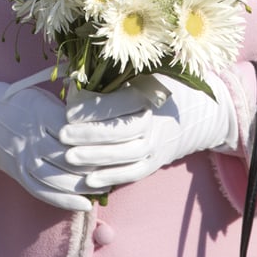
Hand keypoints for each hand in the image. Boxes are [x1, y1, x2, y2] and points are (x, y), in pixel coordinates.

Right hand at [0, 75, 107, 210]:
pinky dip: (64, 200)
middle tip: (119, 169)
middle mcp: (30, 137)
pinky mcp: (18, 174)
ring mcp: (23, 158)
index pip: (74, 132)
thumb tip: (104, 119)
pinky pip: (42, 191)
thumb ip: (70, 110)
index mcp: (40, 113)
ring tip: (107, 187)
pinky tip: (85, 204)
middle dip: (95, 166)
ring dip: (84, 186)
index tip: (117, 144)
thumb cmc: (22, 103)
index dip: (96, 141)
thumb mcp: (44, 97)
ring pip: (57, 178)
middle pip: (68, 157)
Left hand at [59, 74, 237, 190]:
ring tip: (69, 158)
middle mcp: (157, 120)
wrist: (193, 111)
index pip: (122, 102)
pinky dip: (112, 178)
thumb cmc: (154, 87)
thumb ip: (109, 81)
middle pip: (123, 130)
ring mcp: (158, 143)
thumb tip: (73, 88)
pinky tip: (89, 181)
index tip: (68, 111)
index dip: (95, 109)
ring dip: (97, 158)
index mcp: (152, 92)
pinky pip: (134, 173)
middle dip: (91, 135)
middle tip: (62, 135)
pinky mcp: (156, 161)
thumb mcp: (137, 75)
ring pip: (128, 154)